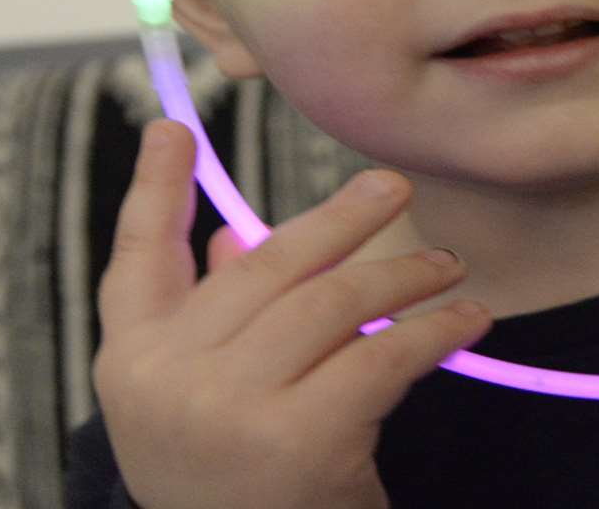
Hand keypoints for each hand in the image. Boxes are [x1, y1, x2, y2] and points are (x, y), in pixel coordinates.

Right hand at [92, 118, 491, 508]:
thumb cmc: (233, 486)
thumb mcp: (196, 406)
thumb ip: (208, 323)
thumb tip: (232, 241)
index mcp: (132, 360)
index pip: (136, 257)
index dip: (152, 187)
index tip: (172, 127)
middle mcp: (167, 379)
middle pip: (264, 267)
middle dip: (338, 223)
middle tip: (393, 188)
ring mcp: (227, 409)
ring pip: (332, 304)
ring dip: (402, 277)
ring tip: (449, 266)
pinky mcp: (296, 441)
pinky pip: (380, 357)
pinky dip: (433, 332)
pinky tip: (466, 320)